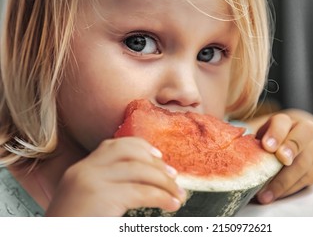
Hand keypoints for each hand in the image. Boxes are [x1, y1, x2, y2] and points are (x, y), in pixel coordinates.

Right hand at [46, 137, 185, 215]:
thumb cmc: (74, 226)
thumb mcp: (86, 201)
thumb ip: (106, 186)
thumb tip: (143, 183)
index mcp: (80, 169)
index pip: (113, 145)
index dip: (140, 147)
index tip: (158, 156)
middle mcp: (84, 170)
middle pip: (129, 152)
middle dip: (156, 163)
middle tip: (173, 176)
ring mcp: (91, 181)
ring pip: (140, 170)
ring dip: (164, 183)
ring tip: (178, 195)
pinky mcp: (102, 196)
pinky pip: (142, 192)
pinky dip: (162, 197)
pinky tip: (171, 204)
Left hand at [253, 110, 312, 203]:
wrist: (300, 142)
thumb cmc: (272, 139)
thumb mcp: (262, 135)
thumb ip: (251, 140)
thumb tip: (229, 154)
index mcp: (285, 122)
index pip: (282, 123)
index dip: (276, 134)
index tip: (267, 146)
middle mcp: (303, 133)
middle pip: (300, 140)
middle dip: (290, 150)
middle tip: (280, 160)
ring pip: (303, 164)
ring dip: (284, 181)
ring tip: (265, 195)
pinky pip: (305, 180)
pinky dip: (288, 190)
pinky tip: (273, 196)